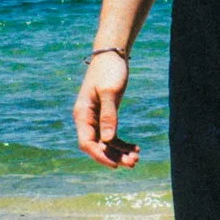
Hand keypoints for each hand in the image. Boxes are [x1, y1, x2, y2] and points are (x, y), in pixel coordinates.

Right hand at [73, 51, 138, 167]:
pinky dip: (122, 143)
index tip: (115, 165)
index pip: (86, 143)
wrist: (112, 54)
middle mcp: (86, 119)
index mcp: (82, 114)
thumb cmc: (109, 70)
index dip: (100, 156)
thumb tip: (106, 139)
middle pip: (97, 145)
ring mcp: (95, 118)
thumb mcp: (110, 92)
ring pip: (105, 143)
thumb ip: (109, 115)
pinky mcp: (105, 116)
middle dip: (114, 156)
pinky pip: (111, 136)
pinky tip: (135, 148)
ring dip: (119, 152)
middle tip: (133, 163)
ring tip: (136, 158)